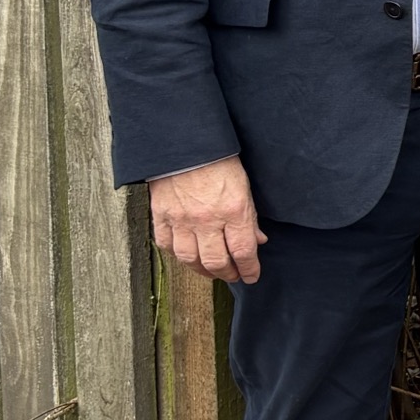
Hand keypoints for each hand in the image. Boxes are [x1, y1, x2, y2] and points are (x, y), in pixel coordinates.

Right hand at [150, 156, 265, 284]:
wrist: (186, 143)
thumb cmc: (219, 162)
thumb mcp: (244, 187)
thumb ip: (250, 217)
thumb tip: (258, 240)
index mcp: (233, 211)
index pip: (244, 252)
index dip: (249, 269)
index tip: (252, 276)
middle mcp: (207, 219)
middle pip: (217, 261)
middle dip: (228, 274)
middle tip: (233, 275)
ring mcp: (181, 219)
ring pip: (190, 259)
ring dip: (203, 270)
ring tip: (211, 270)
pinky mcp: (161, 215)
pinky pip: (167, 245)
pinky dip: (177, 254)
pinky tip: (187, 255)